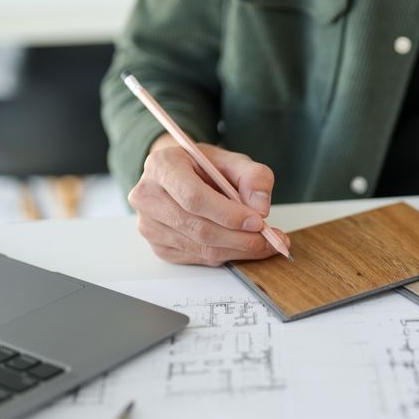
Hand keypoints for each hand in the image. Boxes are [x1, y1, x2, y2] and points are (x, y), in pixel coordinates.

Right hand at [129, 134, 289, 265]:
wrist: (181, 176)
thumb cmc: (204, 167)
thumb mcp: (232, 161)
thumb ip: (253, 177)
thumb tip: (261, 207)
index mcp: (162, 166)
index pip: (193, 197)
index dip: (228, 214)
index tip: (258, 221)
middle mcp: (148, 196)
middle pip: (198, 227)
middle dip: (240, 238)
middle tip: (271, 239)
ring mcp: (149, 225)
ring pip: (200, 247)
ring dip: (237, 250)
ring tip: (264, 243)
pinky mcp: (158, 246)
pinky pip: (198, 258)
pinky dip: (225, 255)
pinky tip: (241, 245)